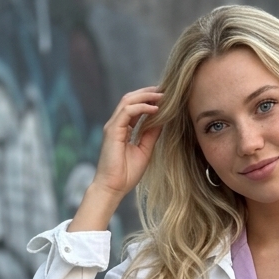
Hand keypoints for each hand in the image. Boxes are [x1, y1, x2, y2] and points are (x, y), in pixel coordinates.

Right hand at [68, 87, 162, 230]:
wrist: (113, 188)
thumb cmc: (126, 174)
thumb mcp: (145, 150)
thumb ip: (151, 134)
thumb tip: (162, 120)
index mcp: (123, 128)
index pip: (135, 107)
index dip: (149, 100)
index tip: (166, 97)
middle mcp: (117, 124)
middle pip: (131, 99)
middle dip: (148, 92)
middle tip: (165, 90)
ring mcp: (113, 126)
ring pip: (128, 100)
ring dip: (146, 96)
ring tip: (162, 96)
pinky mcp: (112, 131)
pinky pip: (127, 111)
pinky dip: (141, 108)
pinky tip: (154, 108)